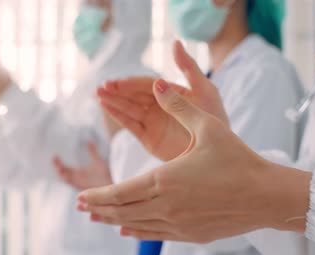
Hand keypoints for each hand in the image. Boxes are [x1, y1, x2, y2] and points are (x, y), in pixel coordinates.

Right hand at [53, 142, 111, 190]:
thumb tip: (89, 140)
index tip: (54, 155)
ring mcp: (80, 185)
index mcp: (78, 174)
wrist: (112, 187)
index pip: (64, 168)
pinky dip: (69, 180)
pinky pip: (75, 186)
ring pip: (67, 180)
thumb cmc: (105, 176)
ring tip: (59, 166)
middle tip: (54, 158)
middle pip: (63, 174)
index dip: (58, 163)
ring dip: (62, 173)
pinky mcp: (84, 189)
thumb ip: (93, 151)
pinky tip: (66, 174)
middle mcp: (77, 180)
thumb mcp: (98, 161)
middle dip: (58, 166)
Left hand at [78, 79, 311, 242]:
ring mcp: (178, 224)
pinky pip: (155, 234)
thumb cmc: (239, 158)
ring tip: (97, 218)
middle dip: (99, 209)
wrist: (267, 195)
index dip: (98, 195)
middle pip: (122, 211)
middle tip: (82, 207)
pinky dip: (136, 231)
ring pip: (136, 225)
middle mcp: (166, 206)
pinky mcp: (190, 235)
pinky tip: (126, 230)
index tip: (81, 196)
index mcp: (165, 180)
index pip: (120, 192)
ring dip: (114, 221)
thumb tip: (157, 83)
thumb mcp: (208, 126)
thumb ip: (178, 105)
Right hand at [97, 41, 228, 160]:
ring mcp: (153, 122)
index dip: (131, 83)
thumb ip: (188, 67)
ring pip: (129, 108)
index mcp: (171, 92)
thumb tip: (174, 43)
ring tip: (99, 95)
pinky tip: (105, 107)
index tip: (117, 82)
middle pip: (134, 95)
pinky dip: (118, 116)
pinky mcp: (149, 138)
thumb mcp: (205, 89)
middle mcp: (160, 105)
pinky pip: (131, 125)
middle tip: (102, 87)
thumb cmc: (215, 120)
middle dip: (118, 91)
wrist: (215, 153)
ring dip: (113, 101)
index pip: (147, 85)